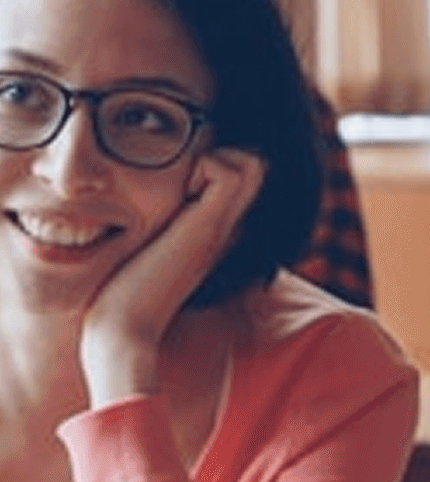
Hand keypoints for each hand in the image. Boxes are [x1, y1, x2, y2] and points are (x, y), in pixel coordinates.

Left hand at [78, 149, 266, 402]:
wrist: (126, 327)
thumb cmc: (124, 294)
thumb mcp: (145, 251)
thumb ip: (158, 229)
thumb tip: (143, 201)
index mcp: (215, 230)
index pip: (243, 174)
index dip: (217, 162)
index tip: (180, 182)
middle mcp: (228, 225)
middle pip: (254, 163)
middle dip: (219, 154)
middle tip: (181, 180)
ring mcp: (223, 225)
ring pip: (249, 160)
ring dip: (212, 158)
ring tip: (180, 187)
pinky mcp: (209, 226)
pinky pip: (226, 170)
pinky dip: (202, 166)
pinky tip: (176, 195)